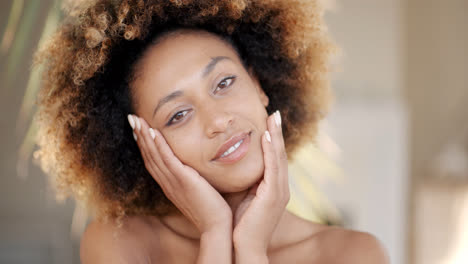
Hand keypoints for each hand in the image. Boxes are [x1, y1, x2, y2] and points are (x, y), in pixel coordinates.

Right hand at [129, 115, 231, 233]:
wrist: (216, 226)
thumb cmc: (212, 210)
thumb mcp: (198, 191)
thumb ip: (193, 180)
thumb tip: (196, 171)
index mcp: (170, 185)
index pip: (153, 162)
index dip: (144, 145)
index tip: (138, 129)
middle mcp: (167, 183)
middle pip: (148, 156)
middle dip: (139, 136)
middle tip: (131, 119)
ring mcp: (173, 182)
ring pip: (154, 156)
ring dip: (144, 136)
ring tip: (136, 120)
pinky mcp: (183, 180)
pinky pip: (167, 160)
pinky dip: (158, 145)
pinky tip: (152, 131)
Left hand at [232, 110, 289, 253]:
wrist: (244, 247)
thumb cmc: (240, 223)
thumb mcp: (241, 195)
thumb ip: (240, 179)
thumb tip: (226, 162)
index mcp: (273, 187)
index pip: (274, 158)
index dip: (273, 139)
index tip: (268, 121)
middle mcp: (281, 187)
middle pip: (279, 153)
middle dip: (277, 132)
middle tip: (274, 113)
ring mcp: (279, 191)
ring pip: (278, 157)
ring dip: (276, 135)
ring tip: (273, 117)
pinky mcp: (273, 196)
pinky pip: (273, 168)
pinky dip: (271, 150)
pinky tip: (267, 136)